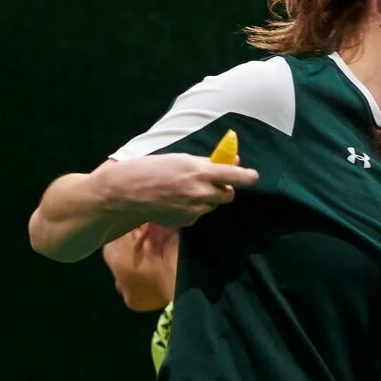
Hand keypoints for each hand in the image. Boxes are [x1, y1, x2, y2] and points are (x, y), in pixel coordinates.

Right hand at [103, 152, 259, 227]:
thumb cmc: (152, 169)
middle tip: (212, 182)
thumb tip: (232, 163)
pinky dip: (194, 208)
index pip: (235, 176)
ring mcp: (194, 209)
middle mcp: (200, 192)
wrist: (126, 192)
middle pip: (229, 194)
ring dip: (208, 199)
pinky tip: (176, 201)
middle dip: (224, 189)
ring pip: (213, 205)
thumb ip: (206, 163)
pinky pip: (199, 214)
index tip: (254, 177)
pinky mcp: (187, 221)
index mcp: (200, 171)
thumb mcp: (180, 159)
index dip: (247, 177)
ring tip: (186, 190)